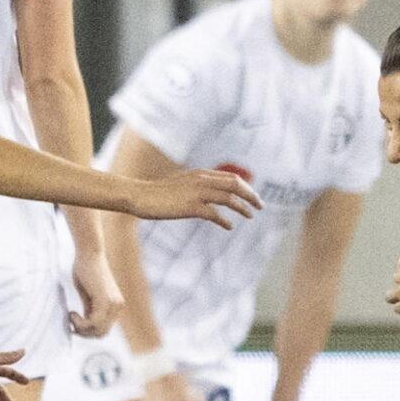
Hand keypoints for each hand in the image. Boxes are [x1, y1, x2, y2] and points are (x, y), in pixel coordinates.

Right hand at [68, 246, 120, 335]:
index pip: (104, 330)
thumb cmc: (85, 270)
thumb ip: (90, 310)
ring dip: (81, 328)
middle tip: (70, 322)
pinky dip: (80, 322)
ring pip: (98, 330)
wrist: (88, 252)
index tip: (73, 322)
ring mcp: (114, 305)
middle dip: (84, 333)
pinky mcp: (106, 301)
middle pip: (101, 333)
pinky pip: (94, 323)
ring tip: (71, 315)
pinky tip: (72, 313)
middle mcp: (118, 306)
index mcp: (116, 305)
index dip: (87, 331)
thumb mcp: (87, 295)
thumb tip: (86, 326)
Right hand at [130, 167, 261, 227]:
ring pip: (228, 198)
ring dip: (242, 207)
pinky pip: (214, 214)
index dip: (245, 187)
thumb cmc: (158, 193)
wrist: (139, 196)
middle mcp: (201, 180)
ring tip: (250, 216)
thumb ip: (197, 186)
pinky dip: (224, 220)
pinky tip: (228, 226)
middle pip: (234, 184)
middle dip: (250, 195)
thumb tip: (210, 194)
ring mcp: (196, 193)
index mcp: (200, 174)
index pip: (231, 177)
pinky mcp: (190, 207)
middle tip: (260, 206)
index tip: (253, 196)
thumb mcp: (181, 184)